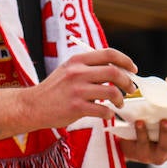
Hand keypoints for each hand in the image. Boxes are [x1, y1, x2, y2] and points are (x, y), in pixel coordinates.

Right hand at [0, 48, 136, 141]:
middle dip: (127, 82)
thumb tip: (116, 72)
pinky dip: (110, 113)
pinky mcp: (76, 107)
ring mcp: (77, 90)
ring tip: (119, 104)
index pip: (109, 53)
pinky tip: (107, 114)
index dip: (126, 60)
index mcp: (77, 61)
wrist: (32, 106)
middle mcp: (77, 73)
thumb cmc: (53, 90)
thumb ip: (88, 68)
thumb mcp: (68, 71)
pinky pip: (103, 110)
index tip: (133, 69)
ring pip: (112, 91)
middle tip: (130, 90)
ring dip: (121, 99)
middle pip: (114, 72)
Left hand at [117, 119, 166, 163]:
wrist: (129, 140)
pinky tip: (140, 122)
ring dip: (166, 133)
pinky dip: (142, 132)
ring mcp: (156, 156)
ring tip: (165, 120)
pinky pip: (143, 144)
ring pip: (164, 148)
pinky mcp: (141, 154)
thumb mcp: (164, 120)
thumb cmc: (152, 127)